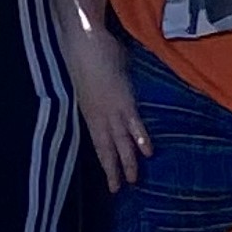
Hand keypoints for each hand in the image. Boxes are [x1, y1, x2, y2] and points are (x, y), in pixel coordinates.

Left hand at [64, 28, 150, 191]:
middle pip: (106, 149)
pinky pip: (133, 123)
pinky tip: (147, 152)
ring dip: (127, 161)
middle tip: (119, 189)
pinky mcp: (123, 100)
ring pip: (119, 141)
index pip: (98, 143)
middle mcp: (98, 116)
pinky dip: (140, 138)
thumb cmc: (89, 56)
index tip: (110, 179)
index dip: (105, 161)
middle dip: (113, 170)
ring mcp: (111, 109)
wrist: (83, 42)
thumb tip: (118, 97)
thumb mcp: (95, 81)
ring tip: (134, 179)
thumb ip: (106, 93)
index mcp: (90, 113)